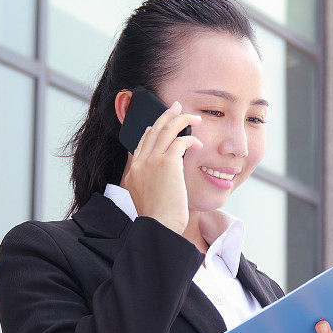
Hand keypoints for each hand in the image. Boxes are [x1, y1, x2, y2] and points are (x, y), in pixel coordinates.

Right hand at [122, 99, 202, 234]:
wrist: (160, 225)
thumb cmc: (160, 218)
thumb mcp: (148, 198)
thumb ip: (151, 183)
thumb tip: (165, 176)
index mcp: (133, 172)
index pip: (141, 143)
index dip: (152, 131)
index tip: (159, 125)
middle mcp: (140, 163)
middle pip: (153, 131)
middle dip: (166, 116)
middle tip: (176, 107)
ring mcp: (151, 161)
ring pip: (166, 130)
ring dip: (181, 120)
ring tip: (193, 117)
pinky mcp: (167, 163)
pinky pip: (180, 141)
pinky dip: (191, 139)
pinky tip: (198, 143)